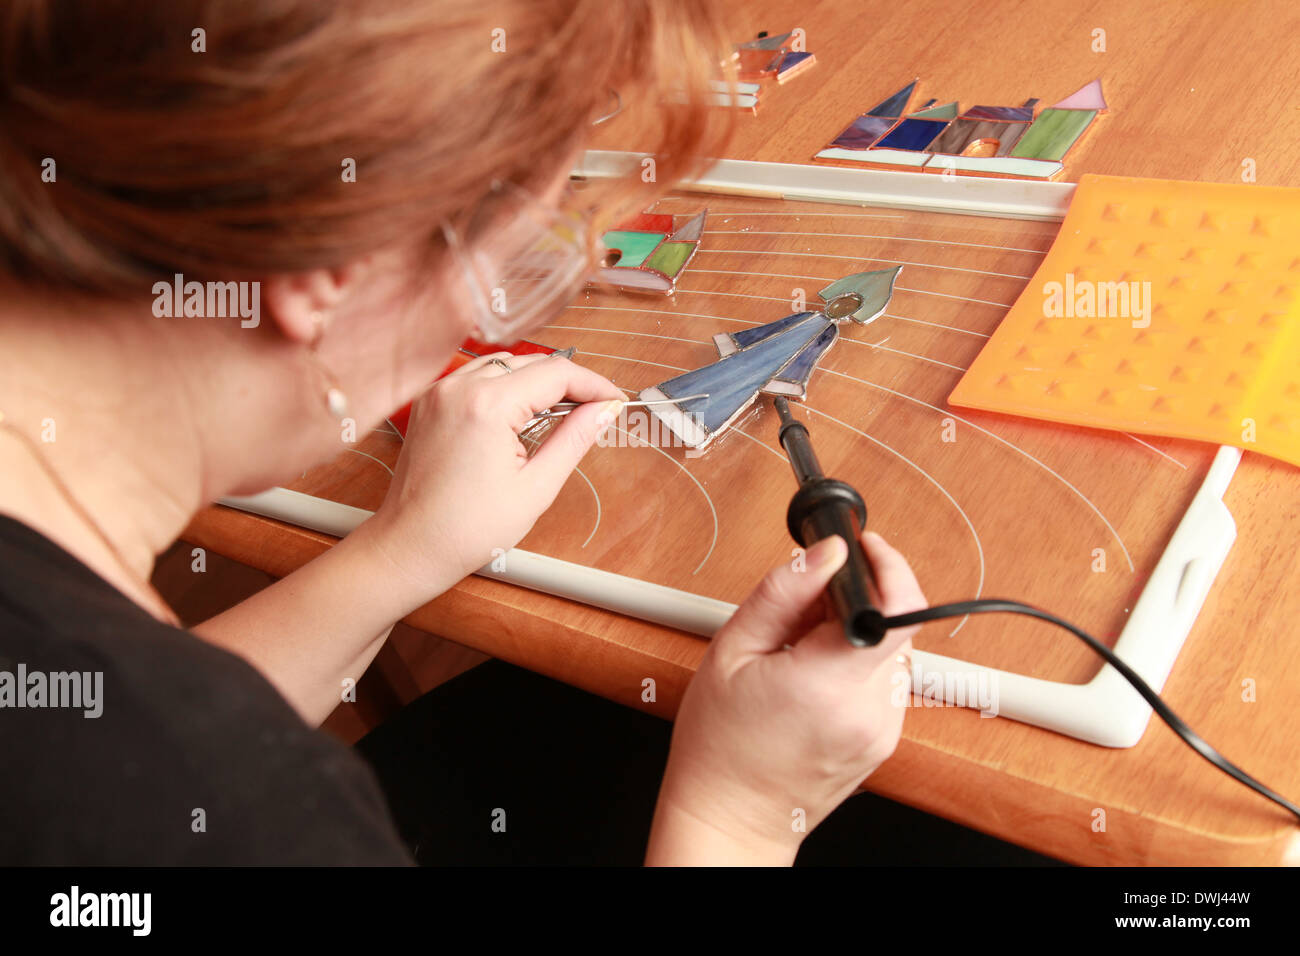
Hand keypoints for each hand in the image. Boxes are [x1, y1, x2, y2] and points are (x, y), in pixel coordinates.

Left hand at [366, 351, 623, 595]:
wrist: (409, 547)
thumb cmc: (465, 530)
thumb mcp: (536, 487)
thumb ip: (574, 440)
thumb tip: (605, 411)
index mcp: (487, 405)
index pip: (556, 373)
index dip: (594, 384)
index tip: (615, 401)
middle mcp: (459, 387)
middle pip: (532, 363)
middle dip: (569, 383)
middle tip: (596, 411)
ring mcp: (440, 391)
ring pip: (505, 365)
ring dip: (537, 383)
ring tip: (561, 415)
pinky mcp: (430, 402)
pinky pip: (478, 378)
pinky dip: (506, 388)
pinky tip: (522, 417)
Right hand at [647, 531, 926, 864]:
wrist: (730, 816)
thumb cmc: (719, 745)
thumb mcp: (733, 651)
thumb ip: (784, 592)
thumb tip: (825, 553)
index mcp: (829, 685)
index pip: (895, 608)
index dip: (887, 566)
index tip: (862, 549)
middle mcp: (869, 711)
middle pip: (899, 624)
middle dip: (862, 600)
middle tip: (809, 608)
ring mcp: (884, 730)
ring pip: (895, 650)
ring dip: (861, 634)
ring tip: (806, 649)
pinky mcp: (885, 740)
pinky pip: (888, 681)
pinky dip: (860, 665)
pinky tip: (817, 676)